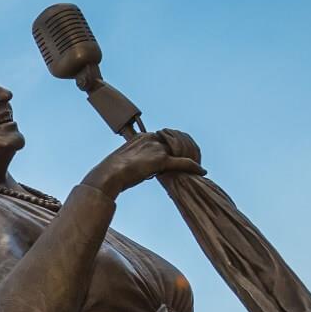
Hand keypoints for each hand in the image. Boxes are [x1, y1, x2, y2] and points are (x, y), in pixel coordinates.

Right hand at [81, 129, 205, 195]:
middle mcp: (151, 139)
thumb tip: (139, 167)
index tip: (179, 152)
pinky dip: (194, 166)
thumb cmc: (111, 172)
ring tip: (196, 166)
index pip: (165, 139)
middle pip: (175, 143)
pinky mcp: (162, 160)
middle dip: (185, 150)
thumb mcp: (124, 159)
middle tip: (191, 159)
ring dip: (190, 158)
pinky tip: (201, 170)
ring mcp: (157, 149)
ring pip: (180, 152)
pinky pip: (183, 162)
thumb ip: (136, 157)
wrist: (109, 176)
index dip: (174, 147)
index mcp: (142, 136)